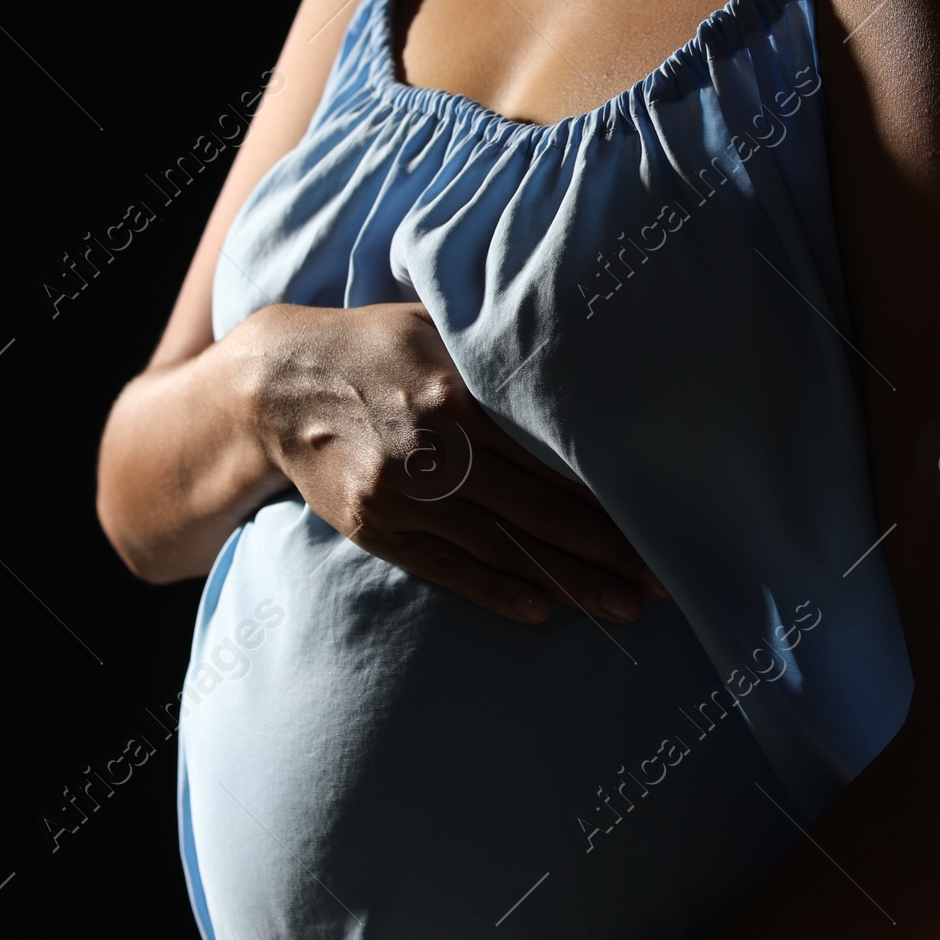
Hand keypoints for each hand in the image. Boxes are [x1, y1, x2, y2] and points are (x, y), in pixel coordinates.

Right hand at [244, 300, 666, 625]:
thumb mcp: (435, 328)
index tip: (664, 520)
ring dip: (567, 583)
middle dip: (607, 551)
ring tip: (623, 607)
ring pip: (500, 548)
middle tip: (664, 582)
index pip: (551, 456)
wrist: (274, 383)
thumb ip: (497, 352)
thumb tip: (578, 367)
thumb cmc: (374, 346)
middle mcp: (432, 449)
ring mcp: (399, 494)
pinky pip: (445, 567)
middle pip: (537, 511)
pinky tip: (543, 611)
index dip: (610, 495)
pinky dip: (496, 591)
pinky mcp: (373, 527)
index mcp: (458, 392)